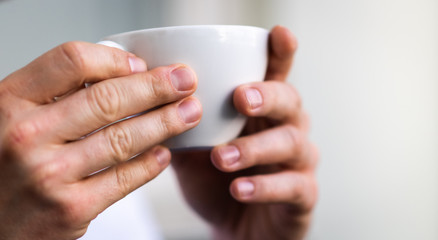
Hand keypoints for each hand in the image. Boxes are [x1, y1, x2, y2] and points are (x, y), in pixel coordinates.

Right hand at [0, 42, 200, 238]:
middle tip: (185, 81)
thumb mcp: (13, 116)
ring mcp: (50, 174)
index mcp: (11, 100)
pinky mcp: (71, 209)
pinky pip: (123, 179)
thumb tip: (122, 72)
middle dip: (157, 87)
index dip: (115, 60)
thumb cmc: (3, 163)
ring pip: (123, 139)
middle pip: (108, 99)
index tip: (141, 64)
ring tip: (190, 113)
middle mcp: (27, 135)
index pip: (72, 61)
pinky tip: (164, 153)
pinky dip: (150, 164)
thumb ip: (55, 93)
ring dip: (165, 123)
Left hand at [172, 26, 317, 239]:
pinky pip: (293, 186)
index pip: (276, 75)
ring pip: (291, 143)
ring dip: (255, 147)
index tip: (279, 33)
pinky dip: (264, 187)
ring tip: (222, 157)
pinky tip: (239, 188)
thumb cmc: (216, 182)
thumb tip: (152, 99)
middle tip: (241, 98)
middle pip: (290, 101)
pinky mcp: (302, 194)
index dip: (281, 53)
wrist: (232, 228)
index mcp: (262, 111)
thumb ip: (183, 125)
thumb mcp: (195, 150)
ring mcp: (298, 161)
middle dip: (267, 96)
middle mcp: (286, 128)